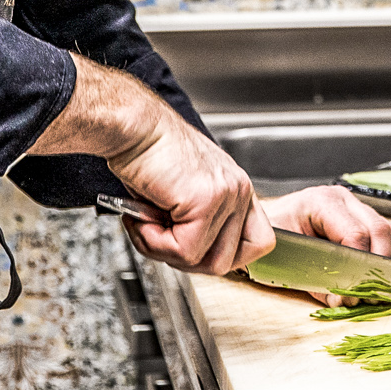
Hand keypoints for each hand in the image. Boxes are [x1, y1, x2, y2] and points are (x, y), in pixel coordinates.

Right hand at [29, 54, 274, 274]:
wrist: (132, 128)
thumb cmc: (148, 155)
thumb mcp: (182, 194)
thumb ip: (196, 224)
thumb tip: (191, 258)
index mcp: (237, 188)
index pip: (258, 242)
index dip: (222, 255)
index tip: (191, 251)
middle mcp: (238, 190)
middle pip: (229, 260)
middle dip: (187, 261)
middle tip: (159, 238)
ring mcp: (226, 195)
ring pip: (206, 261)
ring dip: (167, 252)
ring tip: (147, 224)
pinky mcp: (206, 200)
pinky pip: (184, 250)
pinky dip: (155, 242)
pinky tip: (142, 218)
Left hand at [263, 185, 390, 305]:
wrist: (260, 225)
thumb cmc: (271, 238)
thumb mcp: (285, 259)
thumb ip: (314, 281)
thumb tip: (342, 300)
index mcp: (322, 202)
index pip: (355, 234)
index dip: (360, 267)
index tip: (355, 293)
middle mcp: (343, 199)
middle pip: (379, 230)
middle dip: (379, 267)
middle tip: (372, 295)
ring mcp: (354, 206)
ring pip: (388, 231)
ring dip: (389, 263)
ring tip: (380, 291)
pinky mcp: (360, 217)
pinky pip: (385, 235)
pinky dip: (387, 258)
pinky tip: (380, 278)